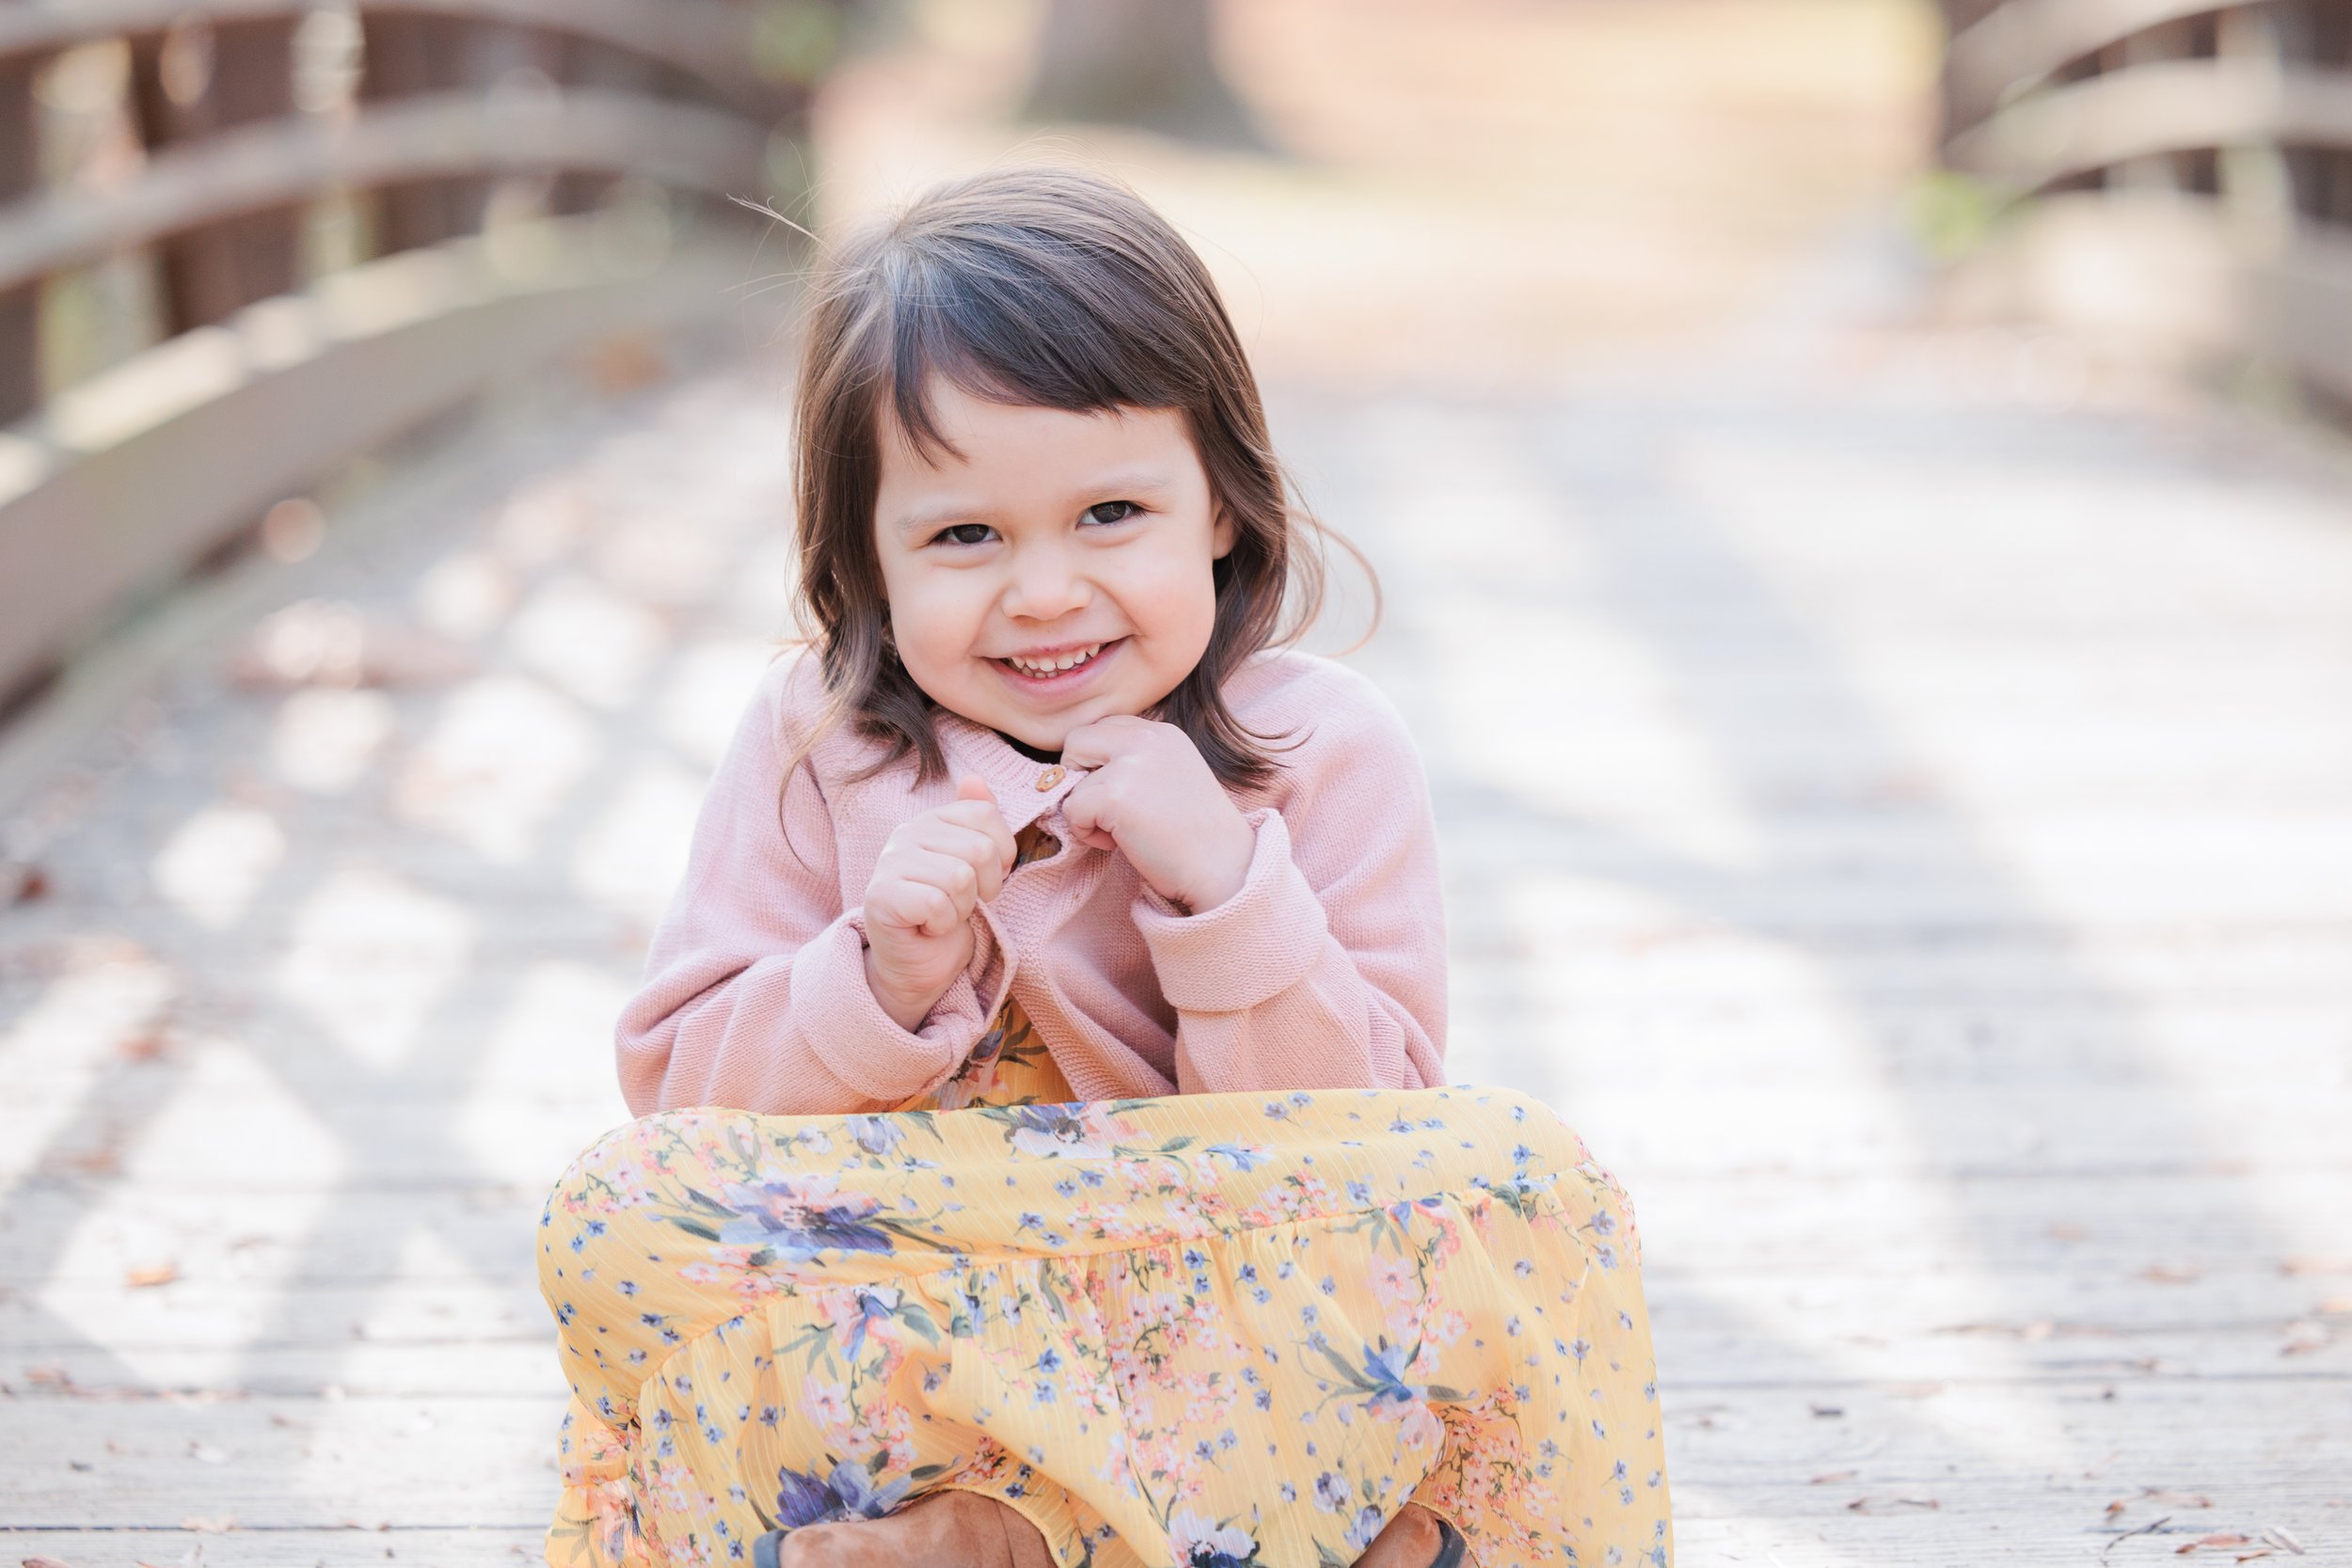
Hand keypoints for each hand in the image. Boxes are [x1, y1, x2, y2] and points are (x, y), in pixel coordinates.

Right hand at [862, 774, 1015, 1031]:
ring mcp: (889, 862)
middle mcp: (906, 833)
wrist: (917, 963)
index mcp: (931, 819)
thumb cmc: (948, 913)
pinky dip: (942, 924)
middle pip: (979, 849)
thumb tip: (973, 779)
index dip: (1000, 855)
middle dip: (982, 888)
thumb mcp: (974, 865)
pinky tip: (928, 927)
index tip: (982, 879)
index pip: (986, 814)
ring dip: (961, 909)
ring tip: (943, 915)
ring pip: (960, 878)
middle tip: (959, 903)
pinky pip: (937, 904)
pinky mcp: (880, 896)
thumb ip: (979, 822)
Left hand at [1061, 716, 1255, 913]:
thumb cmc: (1196, 834)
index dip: (1098, 762)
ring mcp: (1130, 764)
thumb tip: (1078, 768)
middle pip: (1077, 740)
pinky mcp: (1115, 796)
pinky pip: (1071, 809)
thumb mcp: (1171, 775)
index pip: (1104, 728)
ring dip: (1085, 810)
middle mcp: (1147, 738)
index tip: (1120, 793)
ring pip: (1069, 779)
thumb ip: (1135, 761)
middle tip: (1106, 808)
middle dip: (1079, 776)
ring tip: (1122, 831)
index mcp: (1162, 732)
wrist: (1222, 868)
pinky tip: (1119, 843)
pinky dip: (1086, 833)